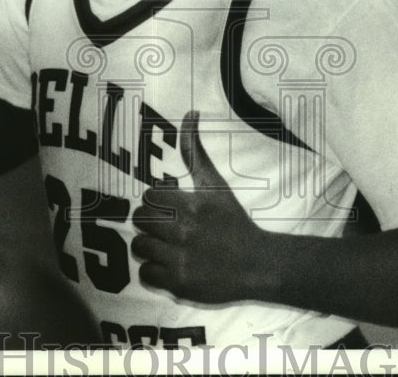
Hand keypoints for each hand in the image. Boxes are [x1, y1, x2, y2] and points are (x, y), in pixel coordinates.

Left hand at [131, 111, 265, 303]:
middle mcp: (185, 232)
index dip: (157, 200)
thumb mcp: (216, 184)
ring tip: (167, 245)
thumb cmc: (233, 221)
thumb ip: (196, 151)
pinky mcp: (179, 284)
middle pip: (140, 219)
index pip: (149, 195)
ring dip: (150, 245)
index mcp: (193, 205)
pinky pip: (145, 273)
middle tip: (167, 226)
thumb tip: (190, 113)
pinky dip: (154, 269)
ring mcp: (181, 260)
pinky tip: (170, 263)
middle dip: (150, 221)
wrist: (257, 264)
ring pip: (140, 245)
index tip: (170, 206)